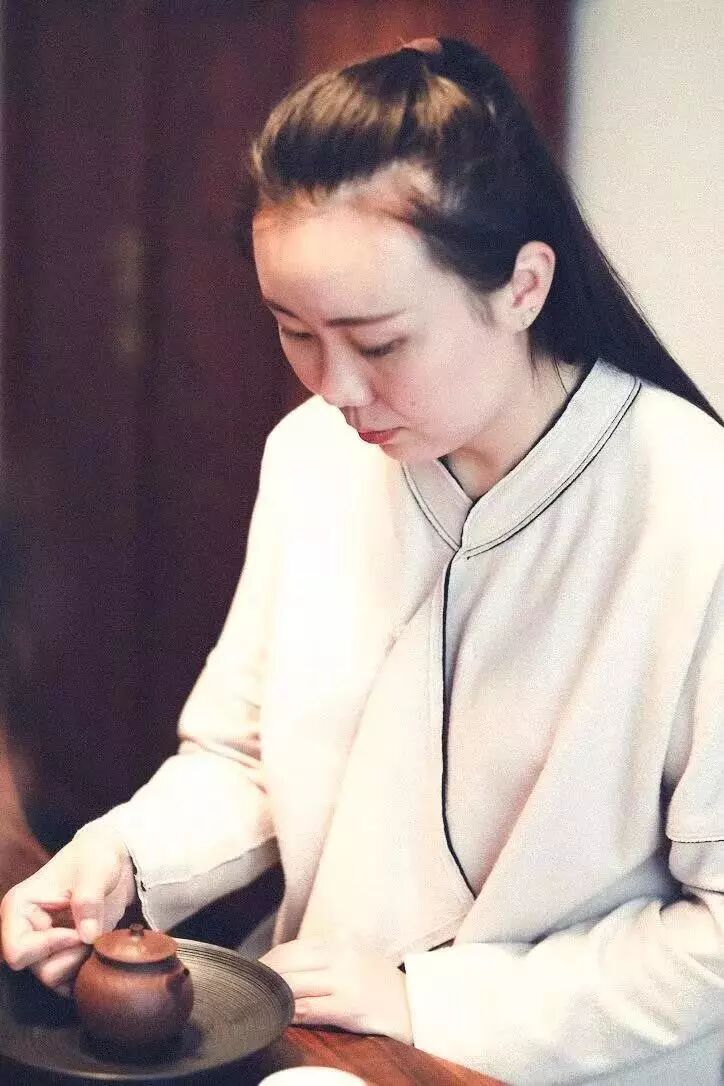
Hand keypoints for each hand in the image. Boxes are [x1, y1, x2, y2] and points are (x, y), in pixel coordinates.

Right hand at [0, 823, 135, 996]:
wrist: (114, 861)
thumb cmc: (95, 857)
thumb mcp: (95, 869)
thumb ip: (88, 900)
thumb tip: (87, 936)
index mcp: (19, 908)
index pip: (17, 951)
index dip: (49, 946)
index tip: (76, 929)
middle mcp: (26, 931)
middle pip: (38, 969)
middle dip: (71, 954)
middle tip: (91, 930)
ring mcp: (44, 947)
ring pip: (55, 978)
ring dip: (82, 960)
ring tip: (97, 934)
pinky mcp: (63, 957)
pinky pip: (70, 982)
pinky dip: (87, 970)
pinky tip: (100, 947)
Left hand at [260, 938, 412, 1044]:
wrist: (417, 1006)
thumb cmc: (378, 985)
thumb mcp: (352, 960)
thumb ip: (321, 960)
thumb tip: (280, 969)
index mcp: (339, 942)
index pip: (289, 949)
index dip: (265, 964)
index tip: (250, 976)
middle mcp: (341, 956)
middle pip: (286, 964)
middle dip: (262, 980)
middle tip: (247, 993)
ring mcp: (345, 980)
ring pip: (293, 986)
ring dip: (271, 997)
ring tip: (256, 1006)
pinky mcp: (349, 1006)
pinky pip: (309, 1009)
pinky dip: (289, 1014)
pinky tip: (279, 1020)